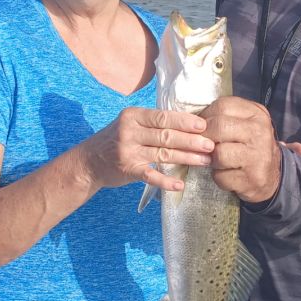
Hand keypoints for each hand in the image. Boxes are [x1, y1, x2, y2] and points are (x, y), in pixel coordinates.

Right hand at [79, 107, 213, 191]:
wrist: (89, 161)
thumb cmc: (116, 140)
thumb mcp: (130, 123)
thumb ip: (153, 122)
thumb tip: (188, 122)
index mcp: (134, 116)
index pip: (163, 117)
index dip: (185, 122)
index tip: (204, 126)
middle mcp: (130, 131)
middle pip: (167, 136)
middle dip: (192, 141)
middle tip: (211, 145)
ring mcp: (128, 151)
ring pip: (163, 154)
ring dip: (187, 159)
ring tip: (205, 162)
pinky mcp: (127, 170)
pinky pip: (151, 176)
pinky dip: (166, 181)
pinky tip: (180, 184)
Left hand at [202, 96, 281, 203]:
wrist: (272, 175)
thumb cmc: (250, 146)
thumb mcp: (245, 124)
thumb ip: (224, 117)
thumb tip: (194, 120)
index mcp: (257, 114)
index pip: (223, 106)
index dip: (205, 116)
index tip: (202, 127)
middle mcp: (259, 132)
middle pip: (219, 127)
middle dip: (204, 138)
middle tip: (203, 146)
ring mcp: (257, 156)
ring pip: (218, 153)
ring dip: (212, 160)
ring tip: (218, 161)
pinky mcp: (252, 178)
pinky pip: (221, 176)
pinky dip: (219, 177)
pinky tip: (227, 174)